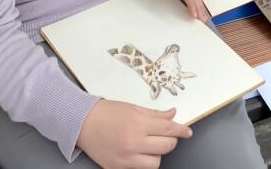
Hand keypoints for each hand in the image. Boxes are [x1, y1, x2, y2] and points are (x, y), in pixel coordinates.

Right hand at [76, 99, 191, 168]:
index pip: (169, 129)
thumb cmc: (106, 113)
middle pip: (166, 146)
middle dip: (171, 140)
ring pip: (156, 163)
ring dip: (157, 154)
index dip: (181, 130)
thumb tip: (172, 115)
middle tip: (167, 135)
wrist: (82, 124)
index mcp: (138, 124)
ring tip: (149, 145)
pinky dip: (143, 163)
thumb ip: (154, 114)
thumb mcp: (132, 108)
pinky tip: (139, 153)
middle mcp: (134, 142)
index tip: (187, 131)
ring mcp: (126, 158)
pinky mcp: (118, 168)